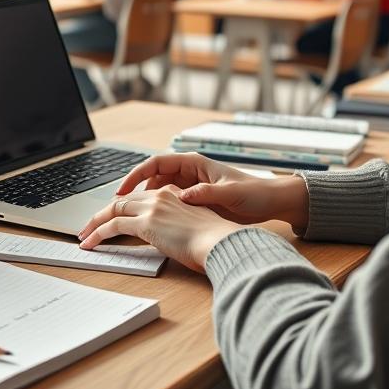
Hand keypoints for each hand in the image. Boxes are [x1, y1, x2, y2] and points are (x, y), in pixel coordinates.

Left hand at [77, 186, 241, 271]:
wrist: (222, 242)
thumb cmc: (215, 241)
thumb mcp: (196, 228)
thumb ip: (180, 228)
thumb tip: (173, 240)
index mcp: (174, 195)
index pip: (139, 198)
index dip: (124, 208)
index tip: (113, 218)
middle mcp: (161, 196)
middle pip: (122, 201)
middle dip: (103, 214)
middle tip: (90, 226)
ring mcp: (152, 208)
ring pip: (113, 210)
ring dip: (95, 224)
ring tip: (84, 236)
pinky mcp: (146, 223)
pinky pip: (113, 226)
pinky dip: (98, 233)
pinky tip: (90, 243)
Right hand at [112, 152, 308, 230]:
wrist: (272, 202)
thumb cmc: (254, 192)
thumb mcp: (229, 193)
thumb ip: (205, 194)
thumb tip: (182, 197)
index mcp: (194, 163)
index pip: (155, 163)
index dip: (135, 175)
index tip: (121, 190)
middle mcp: (189, 172)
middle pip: (152, 178)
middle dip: (133, 191)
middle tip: (117, 208)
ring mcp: (191, 187)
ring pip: (158, 192)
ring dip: (144, 203)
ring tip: (129, 218)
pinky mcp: (195, 201)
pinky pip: (169, 204)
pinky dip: (157, 212)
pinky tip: (151, 225)